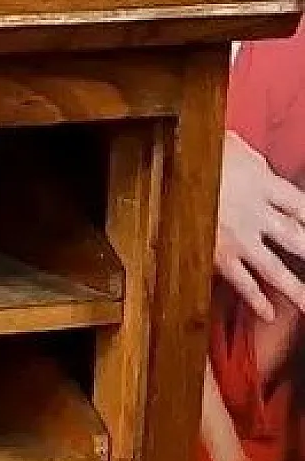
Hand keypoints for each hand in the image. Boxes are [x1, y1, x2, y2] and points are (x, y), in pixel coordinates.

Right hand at [216, 135, 304, 318]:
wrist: (169, 167)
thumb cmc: (198, 152)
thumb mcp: (235, 147)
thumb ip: (255, 164)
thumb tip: (264, 169)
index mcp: (265, 184)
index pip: (301, 206)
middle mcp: (258, 214)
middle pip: (297, 239)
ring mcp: (240, 239)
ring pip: (274, 269)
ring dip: (295, 288)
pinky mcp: (219, 256)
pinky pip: (242, 282)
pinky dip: (256, 299)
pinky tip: (269, 313)